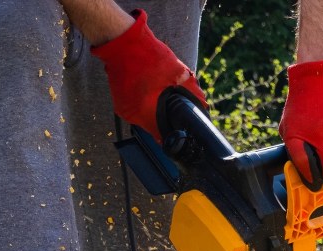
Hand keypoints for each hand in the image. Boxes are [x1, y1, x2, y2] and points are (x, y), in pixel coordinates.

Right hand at [90, 9, 206, 140]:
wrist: (122, 43)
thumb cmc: (149, 56)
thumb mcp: (177, 72)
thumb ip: (192, 91)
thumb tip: (204, 105)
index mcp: (146, 112)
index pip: (162, 136)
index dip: (174, 132)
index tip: (180, 129)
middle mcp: (132, 115)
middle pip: (153, 127)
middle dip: (164, 119)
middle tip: (173, 106)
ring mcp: (123, 109)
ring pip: (144, 118)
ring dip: (154, 110)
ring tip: (159, 93)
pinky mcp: (119, 102)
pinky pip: (135, 109)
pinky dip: (144, 103)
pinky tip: (148, 89)